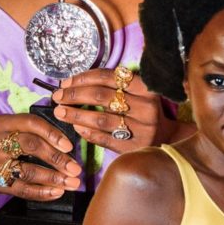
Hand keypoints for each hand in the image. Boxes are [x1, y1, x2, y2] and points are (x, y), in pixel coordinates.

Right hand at [0, 113, 81, 199]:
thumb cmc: (4, 140)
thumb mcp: (14, 128)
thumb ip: (37, 131)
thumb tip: (69, 146)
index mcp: (3, 123)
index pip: (31, 123)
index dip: (52, 134)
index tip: (69, 146)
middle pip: (30, 146)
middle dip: (56, 158)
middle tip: (75, 168)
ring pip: (26, 171)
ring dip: (53, 178)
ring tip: (71, 182)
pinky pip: (21, 190)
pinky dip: (41, 193)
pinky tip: (57, 192)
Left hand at [52, 68, 174, 152]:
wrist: (166, 139)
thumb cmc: (144, 112)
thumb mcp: (139, 94)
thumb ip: (114, 87)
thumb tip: (73, 83)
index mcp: (146, 88)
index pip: (109, 77)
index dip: (83, 78)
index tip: (65, 82)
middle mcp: (146, 108)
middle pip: (101, 96)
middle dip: (74, 95)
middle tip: (57, 96)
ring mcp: (141, 129)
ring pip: (100, 119)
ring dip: (75, 115)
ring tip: (60, 112)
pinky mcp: (133, 147)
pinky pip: (104, 139)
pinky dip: (87, 133)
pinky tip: (76, 128)